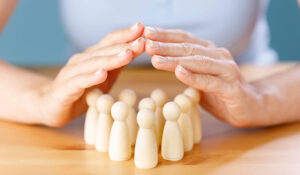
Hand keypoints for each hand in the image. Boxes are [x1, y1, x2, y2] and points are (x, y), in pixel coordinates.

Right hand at [36, 23, 144, 126]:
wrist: (50, 105)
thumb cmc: (81, 91)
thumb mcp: (104, 78)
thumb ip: (117, 65)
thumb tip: (136, 50)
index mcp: (92, 57)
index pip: (110, 41)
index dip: (126, 34)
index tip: (143, 28)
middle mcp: (81, 61)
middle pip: (104, 50)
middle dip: (124, 44)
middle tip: (142, 40)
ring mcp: (71, 73)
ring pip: (93, 64)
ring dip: (111, 58)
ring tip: (127, 54)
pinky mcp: (64, 89)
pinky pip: (78, 82)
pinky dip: (90, 78)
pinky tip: (102, 74)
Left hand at [144, 27, 264, 127]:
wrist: (250, 106)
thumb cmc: (221, 92)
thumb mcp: (199, 78)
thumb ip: (185, 68)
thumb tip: (160, 60)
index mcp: (209, 51)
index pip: (184, 39)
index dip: (165, 35)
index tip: (146, 33)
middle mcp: (218, 56)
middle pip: (188, 47)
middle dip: (165, 45)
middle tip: (145, 44)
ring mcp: (226, 70)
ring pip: (197, 62)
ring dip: (174, 60)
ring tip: (155, 59)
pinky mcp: (231, 87)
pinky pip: (210, 81)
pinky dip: (193, 77)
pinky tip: (179, 73)